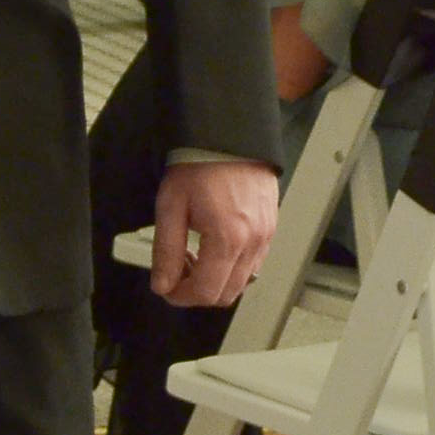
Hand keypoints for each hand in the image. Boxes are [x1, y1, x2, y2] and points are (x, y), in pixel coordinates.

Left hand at [150, 159, 277, 308]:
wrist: (229, 136)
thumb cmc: (199, 164)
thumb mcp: (171, 207)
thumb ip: (166, 250)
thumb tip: (163, 284)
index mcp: (227, 239)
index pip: (205, 291)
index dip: (181, 297)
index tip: (166, 288)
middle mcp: (253, 243)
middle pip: (226, 294)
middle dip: (197, 291)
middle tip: (177, 271)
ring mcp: (266, 237)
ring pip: (242, 283)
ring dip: (216, 280)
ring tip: (194, 256)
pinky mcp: (271, 229)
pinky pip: (253, 265)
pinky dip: (232, 268)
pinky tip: (213, 247)